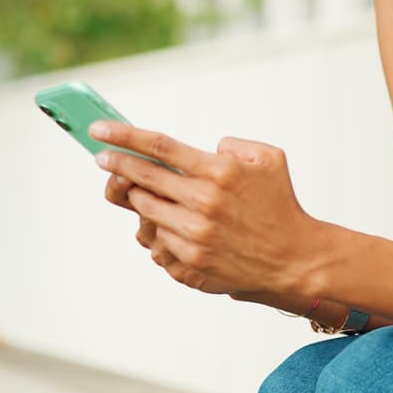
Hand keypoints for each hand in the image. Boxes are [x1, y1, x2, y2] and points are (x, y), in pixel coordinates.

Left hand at [90, 122, 322, 300]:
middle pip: (142, 177)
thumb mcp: (270, 160)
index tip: (99, 130)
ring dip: (142, 198)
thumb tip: (208, 148)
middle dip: (116, 163)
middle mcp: (203, 202)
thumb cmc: (281, 206)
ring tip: (152, 193)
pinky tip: (177, 226)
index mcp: (220, 172)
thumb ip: (235, 145)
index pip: (159, 147)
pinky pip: (158, 239)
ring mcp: (193, 235)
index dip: (123, 136)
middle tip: (102, 157)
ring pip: (144, 209)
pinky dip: (162, 228)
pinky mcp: (189, 261)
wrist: (293, 260)